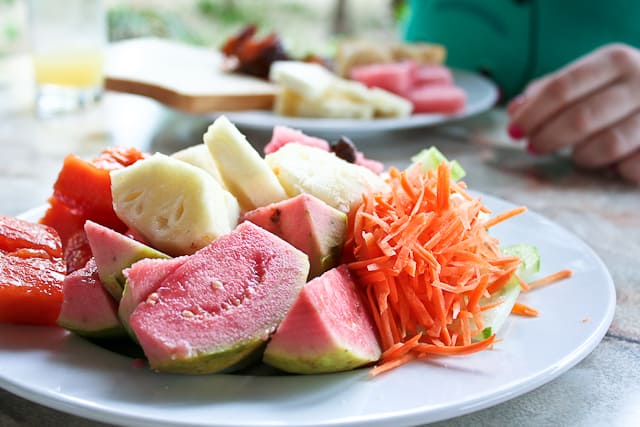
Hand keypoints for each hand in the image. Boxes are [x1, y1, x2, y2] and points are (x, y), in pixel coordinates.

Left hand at [507, 43, 639, 184]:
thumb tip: (515, 111)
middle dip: (548, 139)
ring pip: (607, 145)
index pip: (561, 89)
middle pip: (580, 119)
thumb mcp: (588, 79)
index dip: (531, 115)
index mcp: (614, 60)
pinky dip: (614, 170)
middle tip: (533, 148)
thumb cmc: (620, 90)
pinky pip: (631, 167)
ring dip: (581, 156)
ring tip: (576, 154)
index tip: (513, 132)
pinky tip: (612, 163)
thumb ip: (549, 91)